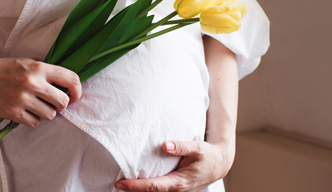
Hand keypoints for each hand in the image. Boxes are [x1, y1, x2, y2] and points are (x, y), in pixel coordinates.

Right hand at [0, 55, 81, 126]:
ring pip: (50, 115)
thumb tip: (67, 87)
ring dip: (47, 113)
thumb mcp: (29, 62)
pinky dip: (33, 119)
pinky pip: (35, 123)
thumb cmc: (7, 69)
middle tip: (54, 103)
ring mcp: (23, 99)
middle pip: (63, 102)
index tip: (74, 96)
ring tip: (37, 106)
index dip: (77, 91)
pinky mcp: (13, 112)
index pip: (71, 79)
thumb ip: (47, 72)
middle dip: (61, 105)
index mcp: (39, 68)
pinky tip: (27, 111)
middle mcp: (33, 83)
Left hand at [114, 140, 233, 191]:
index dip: (134, 186)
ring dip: (137, 191)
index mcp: (178, 183)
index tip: (119, 184)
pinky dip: (145, 189)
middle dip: (131, 191)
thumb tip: (165, 145)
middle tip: (113, 185)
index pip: (152, 187)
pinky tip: (133, 183)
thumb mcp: (197, 148)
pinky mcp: (173, 190)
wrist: (218, 164)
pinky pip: (157, 191)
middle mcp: (175, 191)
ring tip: (119, 185)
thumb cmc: (207, 155)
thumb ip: (181, 146)